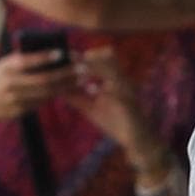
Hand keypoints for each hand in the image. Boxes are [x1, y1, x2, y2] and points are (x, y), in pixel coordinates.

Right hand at [0, 50, 81, 126]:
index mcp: (7, 67)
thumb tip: (52, 53)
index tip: (62, 53)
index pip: (28, 61)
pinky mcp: (20, 111)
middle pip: (44, 79)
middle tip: (82, 69)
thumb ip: (23, 60)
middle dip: (66, 74)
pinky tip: (70, 90)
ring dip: (67, 86)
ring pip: (46, 93)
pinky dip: (56, 96)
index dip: (45, 57)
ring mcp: (15, 99)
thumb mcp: (4, 65)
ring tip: (82, 80)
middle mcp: (11, 83)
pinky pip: (42, 103)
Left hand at [70, 46, 159, 162]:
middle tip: (71, 57)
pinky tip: (91, 89)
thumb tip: (58, 89)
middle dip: (89, 58)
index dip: (85, 56)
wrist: (136, 141)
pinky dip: (104, 90)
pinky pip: (118, 93)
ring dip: (97, 69)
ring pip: (114, 73)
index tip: (67, 54)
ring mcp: (129, 92)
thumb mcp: (91, 108)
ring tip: (79, 70)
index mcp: (115, 80)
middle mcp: (123, 82)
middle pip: (109, 60)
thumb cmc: (115, 123)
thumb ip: (77, 98)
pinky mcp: (131, 105)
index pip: (102, 60)